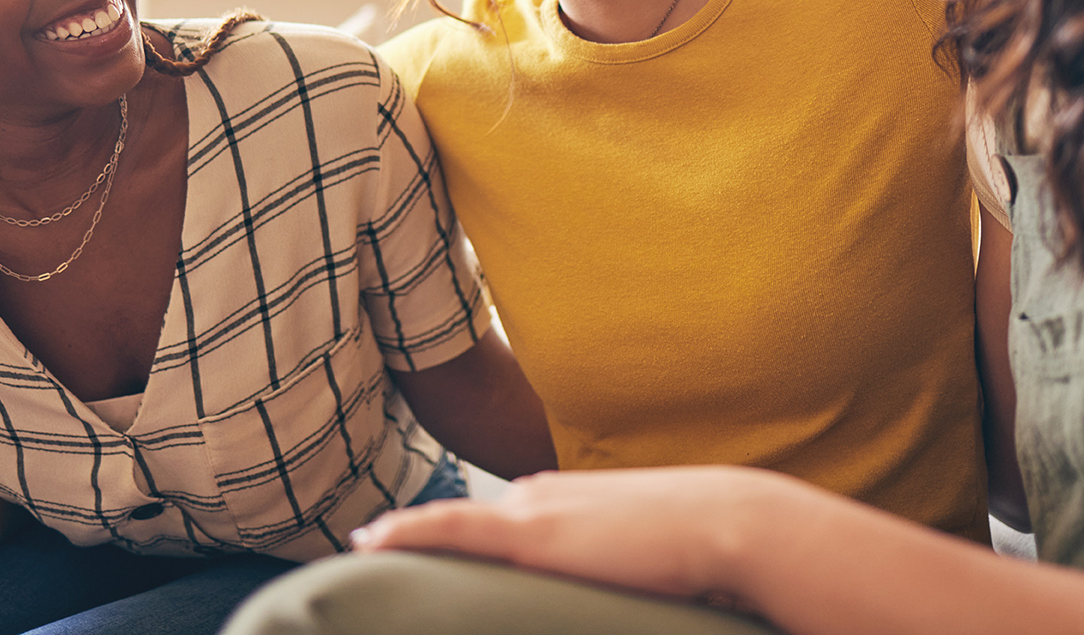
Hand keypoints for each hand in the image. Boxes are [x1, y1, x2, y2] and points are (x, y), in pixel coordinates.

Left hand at [351, 465, 800, 607]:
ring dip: (405, 540)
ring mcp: (531, 508)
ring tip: (358, 552)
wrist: (724, 523)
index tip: (404, 550)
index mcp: (560, 504)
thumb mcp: (637, 557)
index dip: (445, 538)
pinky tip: (369, 540)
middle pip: (462, 528)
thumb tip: (607, 586)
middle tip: (362, 556)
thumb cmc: (697, 550)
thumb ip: (605, 568)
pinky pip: (450, 529)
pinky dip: (407, 532)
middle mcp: (537, 496)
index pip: (490, 524)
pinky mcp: (530, 530)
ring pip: (450, 529)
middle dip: (416, 542)